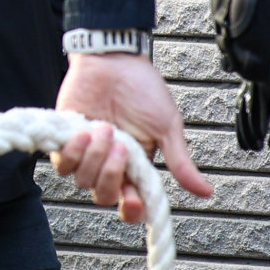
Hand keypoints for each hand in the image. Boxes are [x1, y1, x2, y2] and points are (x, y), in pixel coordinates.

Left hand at [52, 49, 212, 223]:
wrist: (112, 59)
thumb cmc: (142, 89)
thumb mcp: (167, 127)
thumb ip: (180, 162)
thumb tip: (206, 192)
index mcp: (136, 167)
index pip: (130, 203)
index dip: (131, 209)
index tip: (134, 200)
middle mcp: (110, 165)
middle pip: (104, 196)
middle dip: (111, 176)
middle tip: (121, 147)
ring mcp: (86, 155)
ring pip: (83, 181)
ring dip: (94, 157)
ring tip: (104, 128)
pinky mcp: (65, 142)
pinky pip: (62, 165)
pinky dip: (72, 152)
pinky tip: (84, 131)